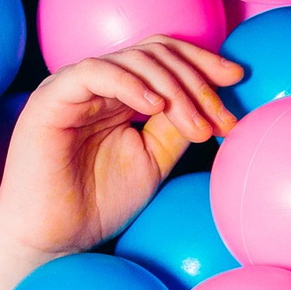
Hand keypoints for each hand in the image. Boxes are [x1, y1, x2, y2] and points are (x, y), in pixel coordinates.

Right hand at [0, 37, 243, 258]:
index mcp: (121, 94)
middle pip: (155, 52)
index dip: (203, 63)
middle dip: (197, 80)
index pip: (165, 56)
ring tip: (196, 127)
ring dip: (174, 89)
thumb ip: (177, 125)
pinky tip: (156, 106)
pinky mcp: (51, 98)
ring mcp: (74, 87)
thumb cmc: (99, 203)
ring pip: (132, 59)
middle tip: (222, 118)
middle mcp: (98, 83)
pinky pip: (95, 72)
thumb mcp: (154, 159)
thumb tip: (213, 99)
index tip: (238, 80)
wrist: (54, 237)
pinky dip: (130, 84)